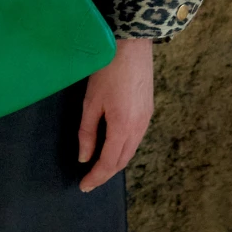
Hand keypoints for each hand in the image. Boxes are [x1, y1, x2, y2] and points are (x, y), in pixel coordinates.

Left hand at [78, 36, 154, 191]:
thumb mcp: (91, 102)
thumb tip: (85, 157)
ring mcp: (146, 119)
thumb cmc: (107, 71)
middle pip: (123, 160)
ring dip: (116, 161)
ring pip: (131, 150)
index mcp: (123, 128)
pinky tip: (114, 146)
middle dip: (106, 173)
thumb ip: (87, 132)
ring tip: (99, 166)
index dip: (96, 177)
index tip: (83, 186)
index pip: (109, 163)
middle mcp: (139, 128)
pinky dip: (124, 148)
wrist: (132, 44)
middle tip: (90, 180)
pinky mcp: (148, 110)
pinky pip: (136, 138)